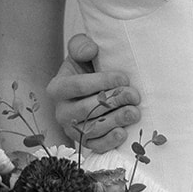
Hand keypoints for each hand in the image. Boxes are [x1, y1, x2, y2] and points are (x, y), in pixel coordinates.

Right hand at [46, 34, 140, 151]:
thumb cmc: (86, 68)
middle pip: (87, 109)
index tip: (124, 78)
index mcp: (57, 88)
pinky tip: (124, 132)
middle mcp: (61, 111)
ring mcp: (71, 130)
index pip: (79, 86)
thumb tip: (90, 50)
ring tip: (135, 112)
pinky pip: (95, 146)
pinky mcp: (84, 143)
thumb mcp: (80, 53)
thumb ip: (81, 45)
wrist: (90, 91)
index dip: (103, 82)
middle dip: (114, 101)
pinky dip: (109, 141)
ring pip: (93, 128)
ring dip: (116, 120)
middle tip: (134, 95)